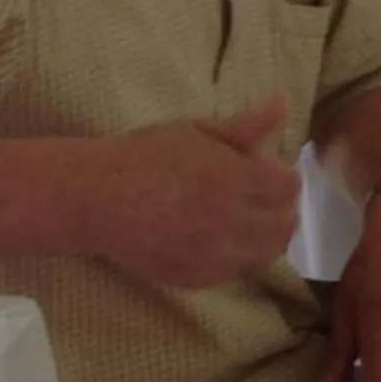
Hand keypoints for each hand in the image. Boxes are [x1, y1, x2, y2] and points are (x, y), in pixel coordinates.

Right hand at [80, 100, 300, 289]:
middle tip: (265, 196)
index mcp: (229, 180)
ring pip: (266, 253)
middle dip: (282, 207)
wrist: (92, 198)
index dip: (286, 176)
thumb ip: (245, 124)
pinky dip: (240, 256)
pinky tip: (224, 238)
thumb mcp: (196, 131)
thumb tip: (284, 103)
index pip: (288, 187)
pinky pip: (236, 272)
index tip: (272, 171)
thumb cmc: (144, 156)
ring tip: (249, 217)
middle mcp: (225, 222)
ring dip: (267, 234)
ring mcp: (209, 255)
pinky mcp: (193, 278)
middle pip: (284, 223)